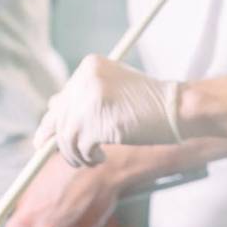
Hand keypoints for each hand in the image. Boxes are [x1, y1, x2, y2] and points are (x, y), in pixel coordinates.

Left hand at [5, 152, 127, 226]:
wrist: (102, 168)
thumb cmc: (68, 166)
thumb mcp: (36, 177)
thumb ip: (26, 198)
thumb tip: (20, 205)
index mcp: (30, 214)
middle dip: (40, 217)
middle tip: (50, 199)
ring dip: (60, 217)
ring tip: (70, 196)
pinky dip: (76, 218)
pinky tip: (82, 201)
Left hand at [35, 54, 181, 166]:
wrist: (178, 107)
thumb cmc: (149, 104)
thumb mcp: (113, 92)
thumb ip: (84, 100)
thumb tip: (51, 121)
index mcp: (88, 66)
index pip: (61, 98)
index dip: (53, 122)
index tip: (47, 139)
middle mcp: (85, 78)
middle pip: (57, 116)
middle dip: (55, 140)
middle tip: (54, 154)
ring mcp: (89, 99)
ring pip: (65, 136)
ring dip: (74, 154)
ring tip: (88, 160)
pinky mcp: (96, 120)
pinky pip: (79, 147)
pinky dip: (86, 157)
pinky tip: (99, 158)